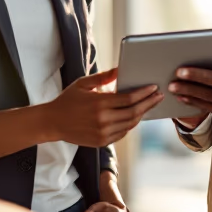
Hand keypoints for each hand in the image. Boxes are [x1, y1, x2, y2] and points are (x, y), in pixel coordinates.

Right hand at [44, 67, 161, 146]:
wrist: (52, 123)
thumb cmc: (67, 100)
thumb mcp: (83, 84)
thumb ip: (103, 77)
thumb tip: (120, 69)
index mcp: (99, 103)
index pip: (129, 99)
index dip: (144, 93)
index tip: (154, 88)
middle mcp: (103, 120)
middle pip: (134, 112)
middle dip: (149, 104)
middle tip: (159, 96)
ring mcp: (103, 133)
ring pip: (130, 124)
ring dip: (142, 114)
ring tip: (149, 105)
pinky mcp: (102, 142)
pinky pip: (123, 133)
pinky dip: (131, 124)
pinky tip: (135, 116)